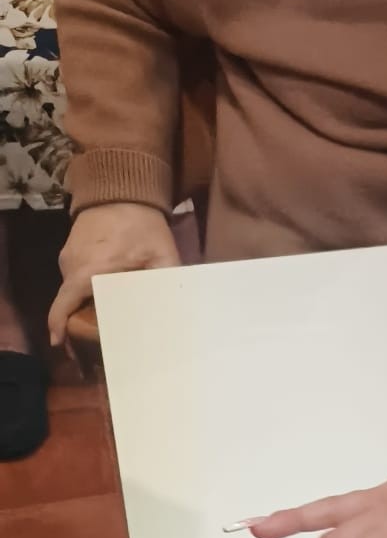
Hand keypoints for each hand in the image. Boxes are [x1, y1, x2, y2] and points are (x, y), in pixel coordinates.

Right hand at [49, 203, 179, 346]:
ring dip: (85, 310)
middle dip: (80, 328)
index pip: (64, 306)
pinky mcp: (70, 253)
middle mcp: (72, 266)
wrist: (121, 187)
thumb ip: (167, 283)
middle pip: (70, 306)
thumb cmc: (143, 222)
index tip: (63, 348)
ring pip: (73, 294)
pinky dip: (86, 295)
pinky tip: (104, 303)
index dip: (60, 329)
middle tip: (98, 349)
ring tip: (105, 329)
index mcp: (89, 270)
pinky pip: (75, 281)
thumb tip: (175, 312)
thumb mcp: (163, 255)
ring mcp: (68, 258)